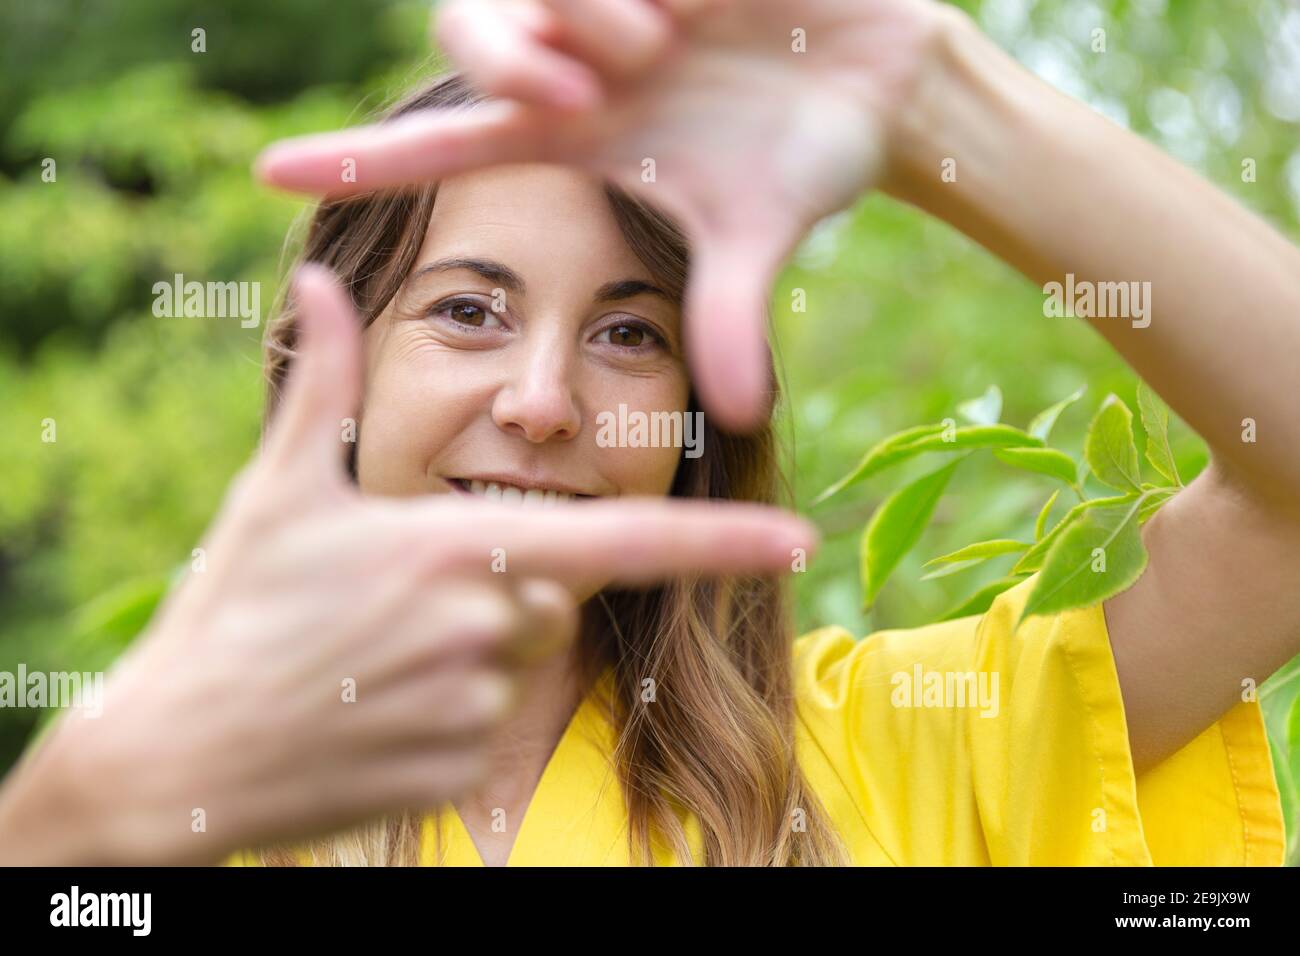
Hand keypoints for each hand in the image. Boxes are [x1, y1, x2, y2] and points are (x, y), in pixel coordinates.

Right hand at [0, 265, 816, 865]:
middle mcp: (488, 624)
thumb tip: (318, 280)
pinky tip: (373, 707)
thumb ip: (328, 383)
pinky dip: (448, 711)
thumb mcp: (278, 490)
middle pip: (552, 593)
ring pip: (520, 657)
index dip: (719, 541)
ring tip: (371, 652)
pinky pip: (490, 723)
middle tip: (394, 595)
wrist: (178, 754)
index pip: (619, 544)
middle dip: (501, 584)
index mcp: (462, 546)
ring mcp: (478, 704)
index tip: (795, 539)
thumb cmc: (232, 611)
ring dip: (468, 647)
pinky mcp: (462, 767)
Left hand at [255, 0, 951, 430]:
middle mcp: (574, 64)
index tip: (266, 174)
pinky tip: (705, 3)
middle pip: (468, 40)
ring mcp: (608, 3)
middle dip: (505, 58)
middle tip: (585, 89)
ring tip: (675, 38)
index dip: (362, 160)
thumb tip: (746, 415)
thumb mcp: (756, 240)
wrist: (879, 79)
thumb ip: (729, 316)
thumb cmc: (806, 159)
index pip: (444, 149)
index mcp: (577, 135)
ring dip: (594, 20)